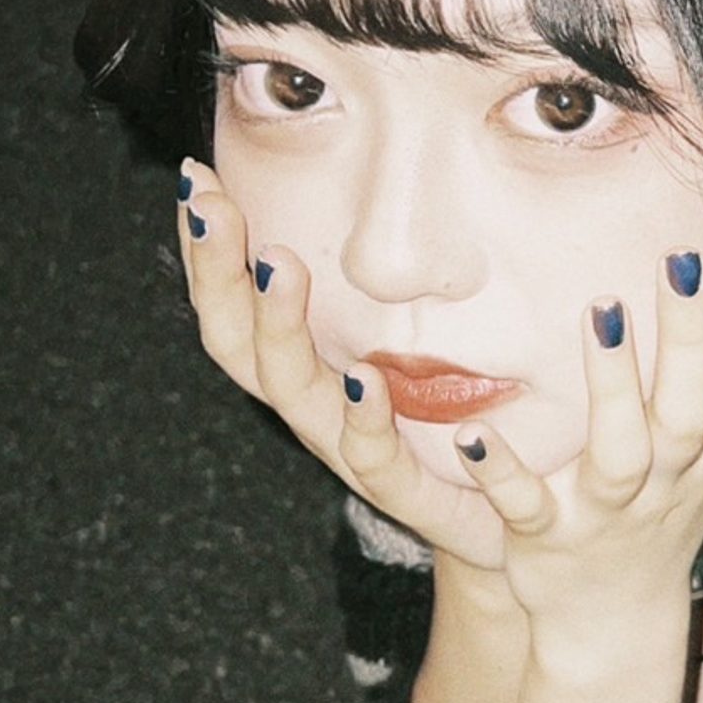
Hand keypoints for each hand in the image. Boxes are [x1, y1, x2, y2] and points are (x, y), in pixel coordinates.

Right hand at [178, 159, 511, 567]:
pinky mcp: (412, 495)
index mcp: (309, 372)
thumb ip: (376, 284)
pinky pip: (377, 462)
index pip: (236, 306)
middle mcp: (317, 413)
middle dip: (220, 272)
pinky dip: (366, 421)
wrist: (506, 525)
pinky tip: (366, 379)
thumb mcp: (402, 343)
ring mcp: (356, 455)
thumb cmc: (450, 424)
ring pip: (297, 397)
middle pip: (241, 344)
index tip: (195, 177)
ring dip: (282, 327)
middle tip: (211, 207)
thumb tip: (356, 188)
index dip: (209, 250)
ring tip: (282, 266)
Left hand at [437, 240, 702, 645]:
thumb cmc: (668, 516)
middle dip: (693, 336)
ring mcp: (608, 510)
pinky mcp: (547, 537)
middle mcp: (668, 479)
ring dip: (614, 386)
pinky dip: (503, 473)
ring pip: (621, 451)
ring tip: (603, 313)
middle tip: (683, 258)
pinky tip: (474, 434)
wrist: (615, 623)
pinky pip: (524, 505)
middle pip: (692, 408)